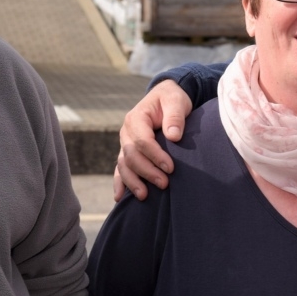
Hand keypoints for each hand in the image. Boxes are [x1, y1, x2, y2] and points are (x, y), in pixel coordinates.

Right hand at [113, 80, 190, 200]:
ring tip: (145, 196)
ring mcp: (125, 144)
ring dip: (132, 181)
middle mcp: (127, 132)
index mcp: (136, 118)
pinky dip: (119, 183)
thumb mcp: (176, 101)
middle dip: (147, 172)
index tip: (171, 168)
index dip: (155, 156)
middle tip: (164, 184)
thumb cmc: (172, 99)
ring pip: (124, 165)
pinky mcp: (128, 153)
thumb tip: (173, 136)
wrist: (166, 98)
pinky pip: (120, 169)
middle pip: (131, 156)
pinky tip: (120, 198)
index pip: (142, 141)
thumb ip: (175, 116)